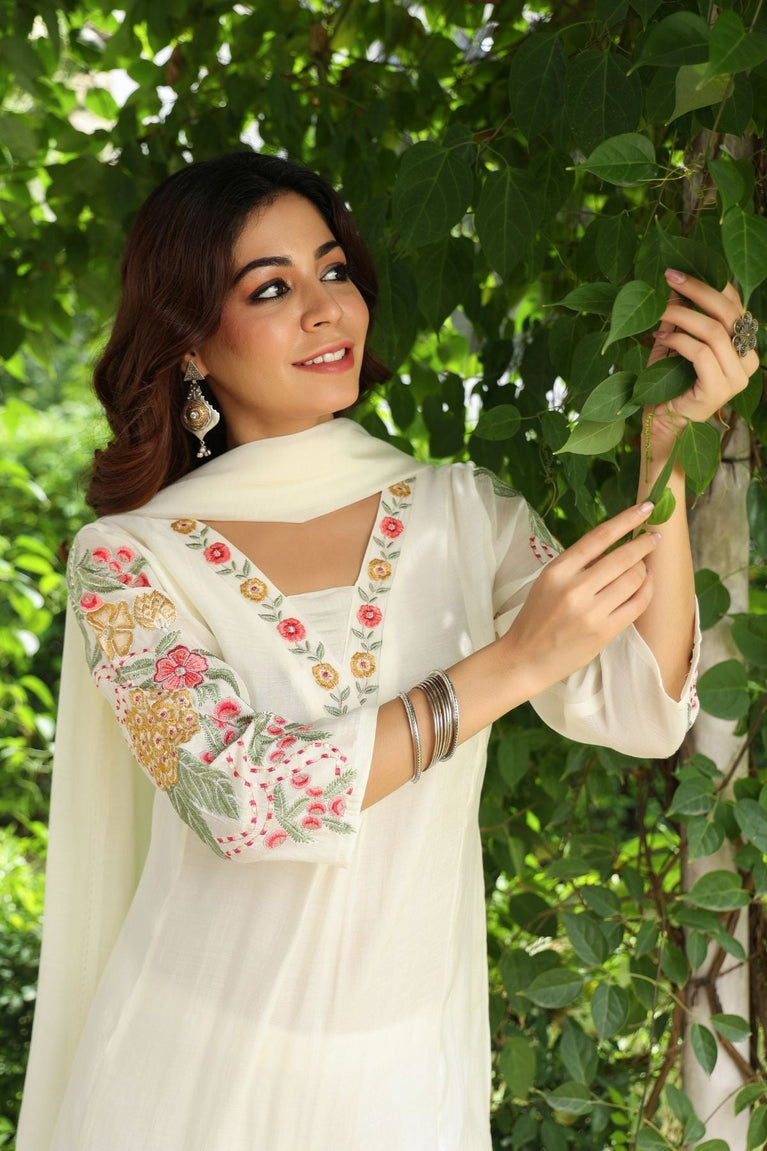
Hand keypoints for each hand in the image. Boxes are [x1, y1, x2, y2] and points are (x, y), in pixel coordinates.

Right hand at [503, 502, 658, 692]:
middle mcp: (575, 588)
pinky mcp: (604, 632)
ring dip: (645, 569)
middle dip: (645, 543)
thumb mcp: (548, 581)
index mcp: (558, 570)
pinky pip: (637, 604)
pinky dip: (647, 591)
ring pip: (634, 579)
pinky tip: (646, 585)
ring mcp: (592, 611)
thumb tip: (615, 544)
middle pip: (623, 557)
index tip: (646, 509)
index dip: (626, 520)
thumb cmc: (536, 617)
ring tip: (645, 567)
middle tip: (655, 537)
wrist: (525, 658)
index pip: (599, 537)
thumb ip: (578, 564)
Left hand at [646, 269, 758, 450]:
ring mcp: (737, 378)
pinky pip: (701, 352)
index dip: (711, 284)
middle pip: (729, 313)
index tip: (679, 272)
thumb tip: (676, 283)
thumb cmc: (667, 383)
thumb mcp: (676, 342)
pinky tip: (660, 336)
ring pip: (714, 331)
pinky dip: (678, 339)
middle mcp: (748, 361)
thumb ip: (681, 317)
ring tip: (658, 311)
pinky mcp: (720, 390)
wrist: (661, 424)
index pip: (735, 305)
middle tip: (669, 278)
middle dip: (697, 290)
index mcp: (744, 346)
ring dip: (681, 315)